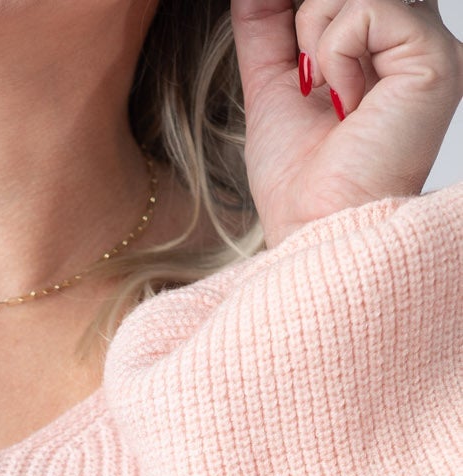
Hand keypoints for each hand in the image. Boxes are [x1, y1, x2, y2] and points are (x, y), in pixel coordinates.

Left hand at [230, 0, 462, 247]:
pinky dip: (335, 54)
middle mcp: (415, 42)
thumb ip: (267, 25)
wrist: (314, 230)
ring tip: (326, 95)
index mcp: (385, 49)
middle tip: (307, 77)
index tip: (297, 53)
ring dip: (316, 34)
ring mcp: (429, 47)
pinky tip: (347, 103)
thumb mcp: (271, 84)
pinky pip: (367, 8)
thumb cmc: (300, 182)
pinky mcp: (433, 57)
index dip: (311, 9)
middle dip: (309, 16)